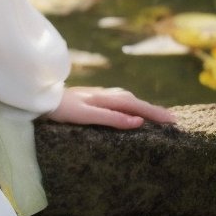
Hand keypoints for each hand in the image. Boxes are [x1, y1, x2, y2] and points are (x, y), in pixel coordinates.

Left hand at [44, 85, 177, 129]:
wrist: (42, 97)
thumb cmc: (63, 109)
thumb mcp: (87, 115)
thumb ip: (112, 118)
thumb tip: (138, 121)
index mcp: (108, 98)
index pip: (138, 106)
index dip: (156, 114)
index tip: (173, 121)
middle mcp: (107, 94)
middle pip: (136, 102)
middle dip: (154, 110)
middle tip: (173, 121)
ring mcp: (101, 95)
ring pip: (129, 100)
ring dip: (144, 107)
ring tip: (158, 116)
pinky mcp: (95, 98)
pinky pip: (121, 101)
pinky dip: (132, 106)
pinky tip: (132, 110)